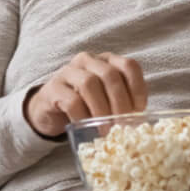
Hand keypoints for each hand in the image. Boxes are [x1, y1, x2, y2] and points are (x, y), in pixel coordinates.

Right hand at [24, 51, 147, 137]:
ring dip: (101, 110)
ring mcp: (68, 71)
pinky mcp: (53, 88)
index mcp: (107, 61)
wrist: (51, 110)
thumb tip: (138, 120)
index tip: (139, 111)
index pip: (129, 66)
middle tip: (123, 125)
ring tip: (106, 130)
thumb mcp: (107, 100)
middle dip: (120, 102)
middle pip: (110, 75)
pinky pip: (71, 101)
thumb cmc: (85, 105)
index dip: (137, 88)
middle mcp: (88, 60)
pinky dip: (83, 117)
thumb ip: (123, 102)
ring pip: (89, 84)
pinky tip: (86, 128)